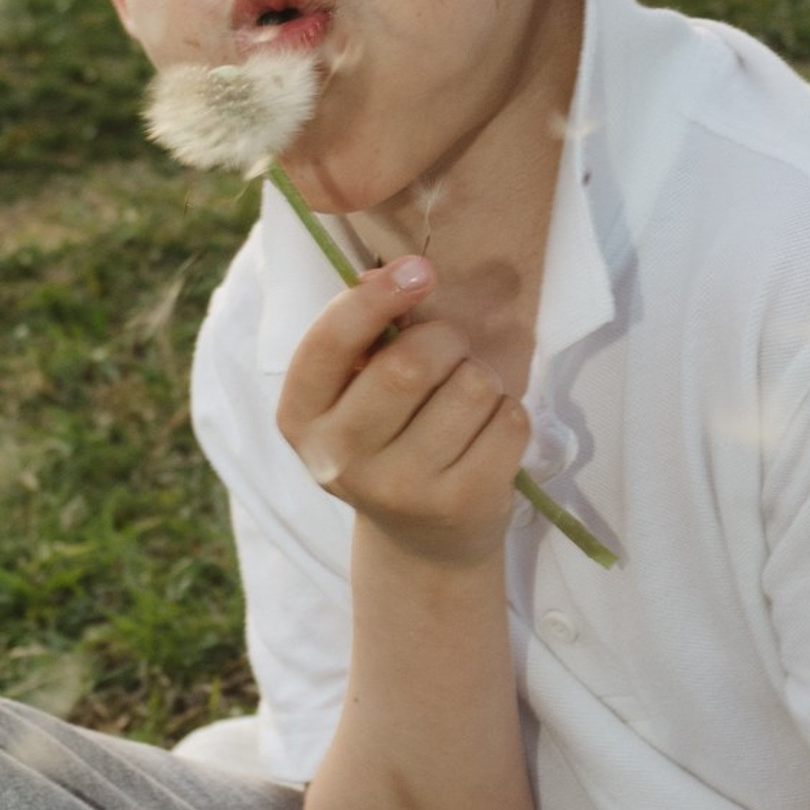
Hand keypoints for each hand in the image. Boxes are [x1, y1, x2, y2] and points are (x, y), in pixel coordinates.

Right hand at [275, 258, 530, 567]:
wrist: (421, 539)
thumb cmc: (388, 438)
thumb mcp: (353, 393)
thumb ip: (365, 335)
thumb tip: (395, 274)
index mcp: (301, 417)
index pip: (330, 343)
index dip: (376, 298)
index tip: (418, 270)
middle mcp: (340, 459)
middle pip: (412, 362)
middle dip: (446, 338)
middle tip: (450, 348)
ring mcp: (401, 488)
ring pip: (470, 386)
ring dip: (480, 377)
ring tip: (465, 400)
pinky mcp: (460, 504)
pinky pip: (509, 421)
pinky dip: (508, 413)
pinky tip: (486, 433)